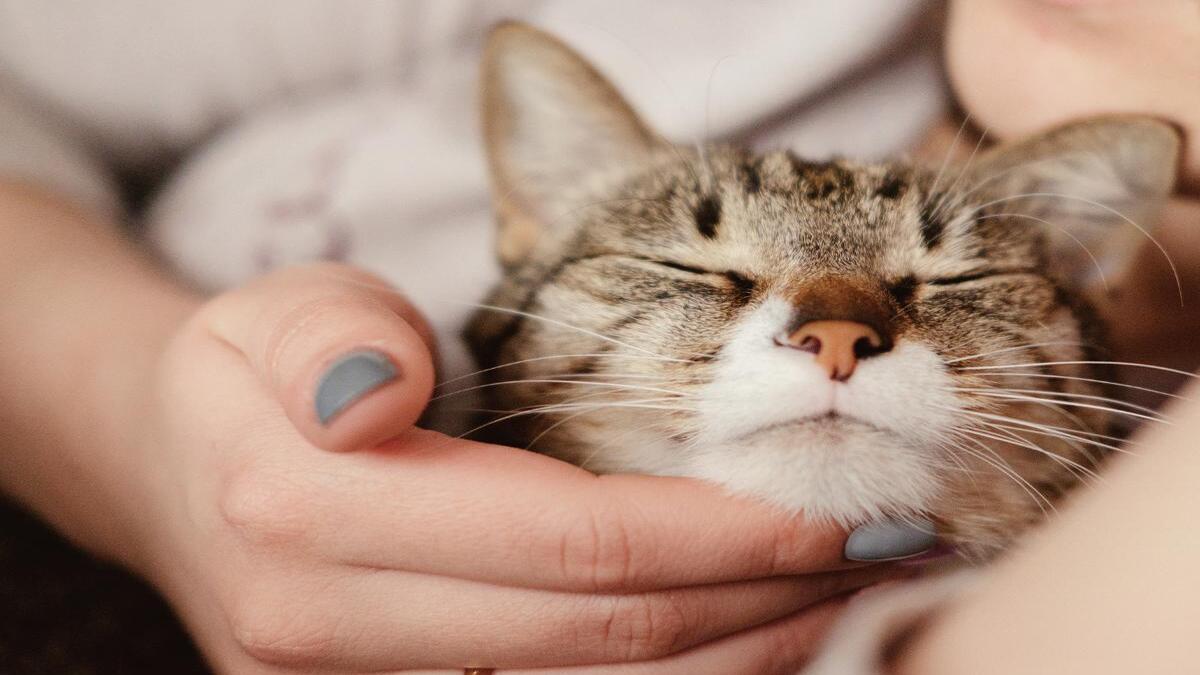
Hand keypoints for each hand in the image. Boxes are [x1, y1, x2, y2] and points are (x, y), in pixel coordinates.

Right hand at [124, 263, 906, 673]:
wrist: (171, 469)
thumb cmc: (255, 372)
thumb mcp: (277, 313)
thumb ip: (331, 338)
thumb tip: (381, 395)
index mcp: (309, 515)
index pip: (571, 542)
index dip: (717, 535)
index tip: (833, 516)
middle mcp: (325, 633)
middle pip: (601, 639)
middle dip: (757, 607)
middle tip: (875, 560)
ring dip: (731, 663)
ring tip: (838, 611)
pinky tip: (737, 650)